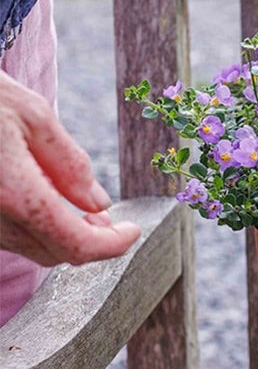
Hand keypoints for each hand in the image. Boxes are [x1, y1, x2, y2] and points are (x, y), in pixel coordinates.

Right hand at [0, 71, 140, 265]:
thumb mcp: (32, 115)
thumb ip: (69, 165)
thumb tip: (97, 204)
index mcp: (15, 194)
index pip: (77, 246)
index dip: (113, 245)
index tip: (133, 232)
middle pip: (54, 253)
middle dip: (88, 240)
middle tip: (108, 217)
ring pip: (27, 246)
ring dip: (59, 233)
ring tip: (78, 204)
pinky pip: (4, 232)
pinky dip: (30, 223)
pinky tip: (42, 195)